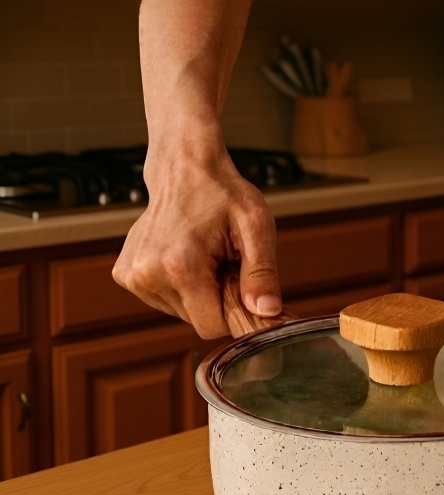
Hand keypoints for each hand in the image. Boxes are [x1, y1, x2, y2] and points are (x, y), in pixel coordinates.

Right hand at [112, 150, 282, 339]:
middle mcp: (148, 274)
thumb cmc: (222, 193)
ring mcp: (132, 275)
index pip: (212, 327)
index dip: (233, 312)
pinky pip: (164, 300)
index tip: (238, 282)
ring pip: (181, 312)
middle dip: (216, 298)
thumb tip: (266, 312)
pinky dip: (180, 285)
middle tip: (222, 262)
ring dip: (199, 291)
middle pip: (196, 320)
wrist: (184, 167)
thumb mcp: (255, 227)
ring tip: (203, 255)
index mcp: (179, 267)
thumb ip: (263, 273)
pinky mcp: (125, 274)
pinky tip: (184, 255)